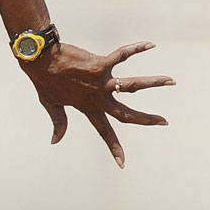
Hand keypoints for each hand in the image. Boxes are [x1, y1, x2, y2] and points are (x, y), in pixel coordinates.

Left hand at [24, 41, 173, 168]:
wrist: (38, 59)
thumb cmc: (43, 79)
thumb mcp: (50, 104)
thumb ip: (58, 122)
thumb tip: (54, 141)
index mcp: (87, 108)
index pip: (104, 132)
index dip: (114, 149)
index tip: (123, 164)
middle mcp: (98, 98)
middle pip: (127, 114)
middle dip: (147, 120)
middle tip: (164, 122)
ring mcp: (101, 82)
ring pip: (133, 86)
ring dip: (154, 82)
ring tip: (171, 81)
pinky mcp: (99, 65)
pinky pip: (122, 56)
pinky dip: (136, 49)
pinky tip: (150, 45)